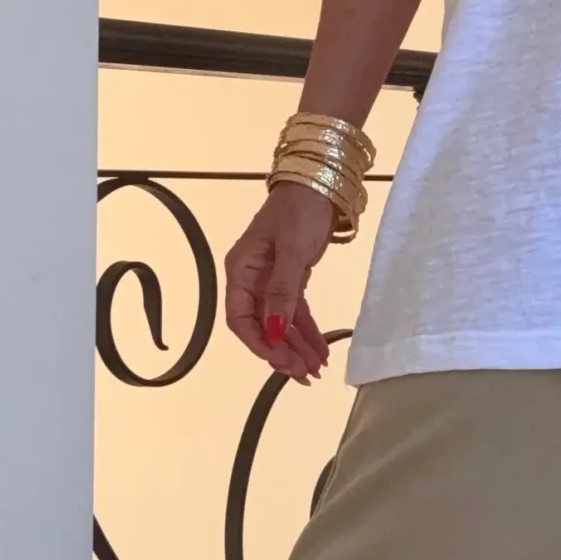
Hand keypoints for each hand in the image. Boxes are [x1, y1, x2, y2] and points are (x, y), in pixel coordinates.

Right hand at [223, 185, 335, 382]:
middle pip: (261, 326)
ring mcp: (270, 281)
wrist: (319, 185)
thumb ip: (281, 291)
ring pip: (279, 323)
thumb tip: (273, 330)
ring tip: (316, 370)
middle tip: (304, 374)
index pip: (240, 318)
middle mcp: (251, 279)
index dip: (258, 344)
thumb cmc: (299, 211)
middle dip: (281, 352)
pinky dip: (306, 332)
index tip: (280, 362)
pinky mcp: (290, 280)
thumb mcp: (291, 250)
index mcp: (240, 270)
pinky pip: (295, 313)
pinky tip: (320, 351)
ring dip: (296, 347)